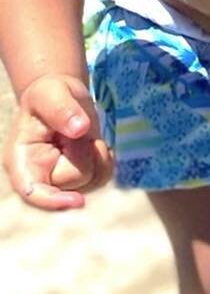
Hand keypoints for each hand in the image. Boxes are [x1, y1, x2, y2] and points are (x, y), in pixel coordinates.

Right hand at [4, 74, 112, 210]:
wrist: (62, 98)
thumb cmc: (50, 95)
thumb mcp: (51, 93)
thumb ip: (61, 109)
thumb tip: (79, 130)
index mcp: (21, 160)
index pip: (32, 191)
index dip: (53, 200)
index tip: (78, 201)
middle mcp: (38, 176)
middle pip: (76, 178)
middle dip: (83, 151)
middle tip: (73, 129)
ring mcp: (60, 182)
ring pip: (93, 179)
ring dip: (95, 154)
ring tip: (79, 136)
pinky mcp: (79, 181)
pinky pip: (104, 176)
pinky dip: (105, 158)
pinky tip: (92, 143)